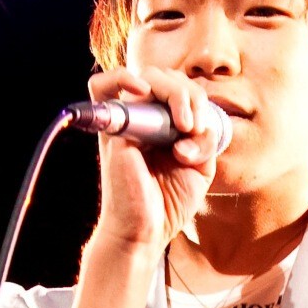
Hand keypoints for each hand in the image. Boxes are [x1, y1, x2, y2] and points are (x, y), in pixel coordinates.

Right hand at [88, 66, 222, 253]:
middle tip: (194, 127)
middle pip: (167, 77)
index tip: (203, 130)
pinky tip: (143, 90)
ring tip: (184, 124)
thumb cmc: (168, 203)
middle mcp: (144, 119)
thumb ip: (205, 140)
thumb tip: (198, 124)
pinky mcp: (112, 131)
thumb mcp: (201, 169)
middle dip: (191, 95)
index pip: (181, 87)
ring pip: (147, 76)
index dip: (198, 99)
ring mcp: (126, 122)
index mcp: (164, 125)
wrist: (147, 232)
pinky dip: (122, 78)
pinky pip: (102, 87)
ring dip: (175, 93)